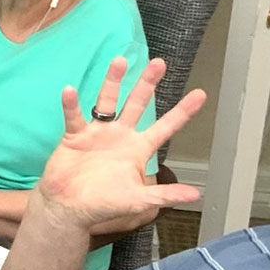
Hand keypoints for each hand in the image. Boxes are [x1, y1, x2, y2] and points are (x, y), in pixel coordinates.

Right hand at [35, 57, 205, 230]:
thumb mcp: (138, 201)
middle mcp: (120, 136)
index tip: (200, 94)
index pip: (165, 127)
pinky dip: (71, 105)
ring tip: (120, 61)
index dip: (182, 112)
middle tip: (159, 63)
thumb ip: (165, 195)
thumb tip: (196, 195)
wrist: (69, 209)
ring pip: (107, 102)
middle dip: (147, 84)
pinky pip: (74, 117)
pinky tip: (70, 91)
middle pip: (137, 104)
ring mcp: (97, 133)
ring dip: (113, 82)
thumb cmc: (103, 205)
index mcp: (138, 149)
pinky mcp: (75, 136)